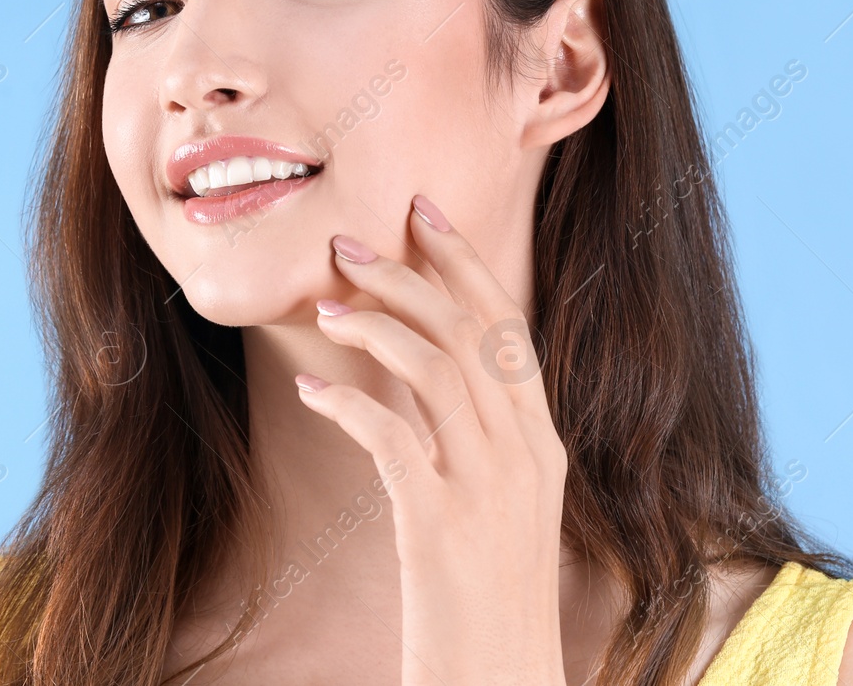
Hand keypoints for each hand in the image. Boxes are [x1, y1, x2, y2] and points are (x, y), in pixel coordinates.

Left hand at [295, 194, 569, 685]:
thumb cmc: (490, 600)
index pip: (508, 327)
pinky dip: (346, 402)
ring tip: (323, 307)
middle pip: (469, 333)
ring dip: (375, 326)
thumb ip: (480, 443)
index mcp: (543, 445)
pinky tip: (309, 388)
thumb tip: (428, 379)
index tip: (424, 213)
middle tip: (347, 244)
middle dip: (409, 275)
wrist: (501, 684)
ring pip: (436, 370)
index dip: (465, 262)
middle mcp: (525, 455)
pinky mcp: (441, 527)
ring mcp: (488, 490)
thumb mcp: (503, 509)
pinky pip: (391, 437)